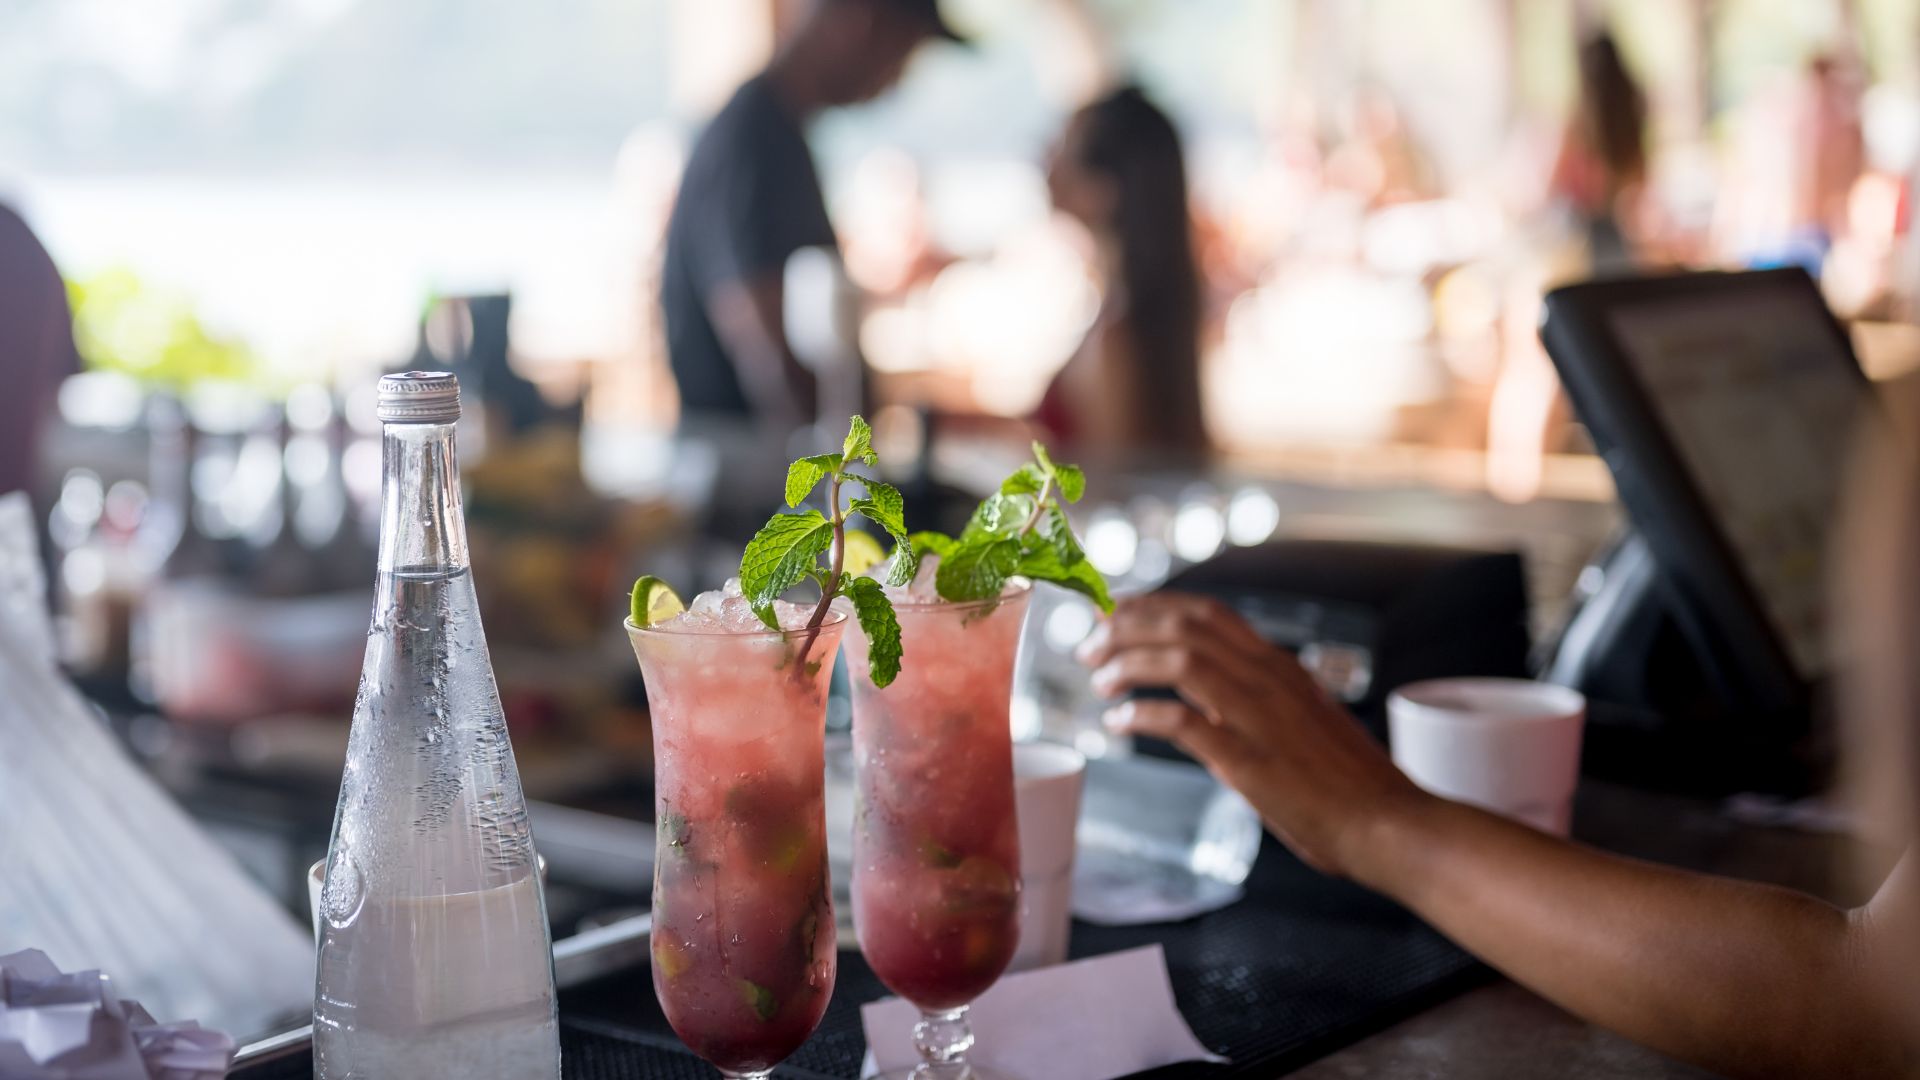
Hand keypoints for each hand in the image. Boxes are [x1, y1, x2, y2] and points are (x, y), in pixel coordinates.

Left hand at [1077, 592, 1428, 878]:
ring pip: (1179, 660)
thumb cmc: (1351, 785)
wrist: (1391, 825)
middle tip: (1089, 642)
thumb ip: (1256, 705)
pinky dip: (1141, 716)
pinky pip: (1182, 722)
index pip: (1208, 613)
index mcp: (1281, 668)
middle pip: (1184, 626)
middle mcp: (1269, 679)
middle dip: (1127, 626)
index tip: (1115, 610)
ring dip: (1128, 663)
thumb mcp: (1303, 723)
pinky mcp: (1249, 759)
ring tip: (1099, 680)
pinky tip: (1118, 725)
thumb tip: (1204, 704)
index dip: (1154, 605)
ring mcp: (1259, 716)